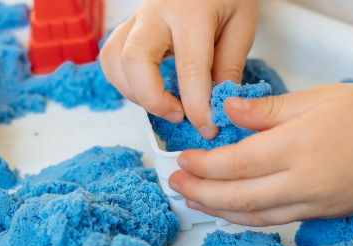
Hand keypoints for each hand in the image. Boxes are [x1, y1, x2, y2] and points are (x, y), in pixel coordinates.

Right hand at [99, 0, 257, 139]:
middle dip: (153, 99)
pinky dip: (125, 82)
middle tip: (180, 114)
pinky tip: (150, 89)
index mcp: (190, 11)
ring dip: (135, 93)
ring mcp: (135, 19)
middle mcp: (154, 13)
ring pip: (114, 61)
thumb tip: (218, 106)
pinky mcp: (126, 28)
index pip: (189, 67)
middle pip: (134, 61)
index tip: (208, 127)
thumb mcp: (241, 26)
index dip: (197, 106)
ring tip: (167, 103)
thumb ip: (229, 66)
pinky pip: (110, 59)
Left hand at [168, 81, 352, 225]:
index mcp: (300, 145)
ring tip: (197, 200)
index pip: (235, 163)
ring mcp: (317, 204)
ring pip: (256, 217)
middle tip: (178, 184)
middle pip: (238, 197)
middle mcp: (306, 182)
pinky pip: (279, 221)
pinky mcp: (327, 214)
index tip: (184, 157)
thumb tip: (229, 110)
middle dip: (201, 193)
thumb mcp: (318, 97)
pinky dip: (250, 219)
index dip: (203, 165)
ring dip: (221, 211)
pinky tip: (236, 211)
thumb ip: (268, 109)